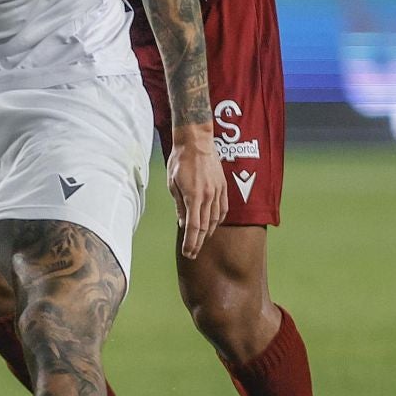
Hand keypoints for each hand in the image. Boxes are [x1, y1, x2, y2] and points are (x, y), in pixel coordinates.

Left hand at [168, 131, 227, 258]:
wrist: (196, 141)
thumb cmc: (180, 161)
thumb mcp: (172, 184)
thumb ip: (179, 205)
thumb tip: (183, 224)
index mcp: (193, 196)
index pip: (194, 227)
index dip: (191, 242)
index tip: (188, 253)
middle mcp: (208, 196)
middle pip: (205, 226)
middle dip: (198, 242)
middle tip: (192, 254)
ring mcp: (218, 191)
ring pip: (215, 219)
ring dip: (208, 233)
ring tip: (201, 241)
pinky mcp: (223, 186)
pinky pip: (223, 208)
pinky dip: (219, 220)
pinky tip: (214, 225)